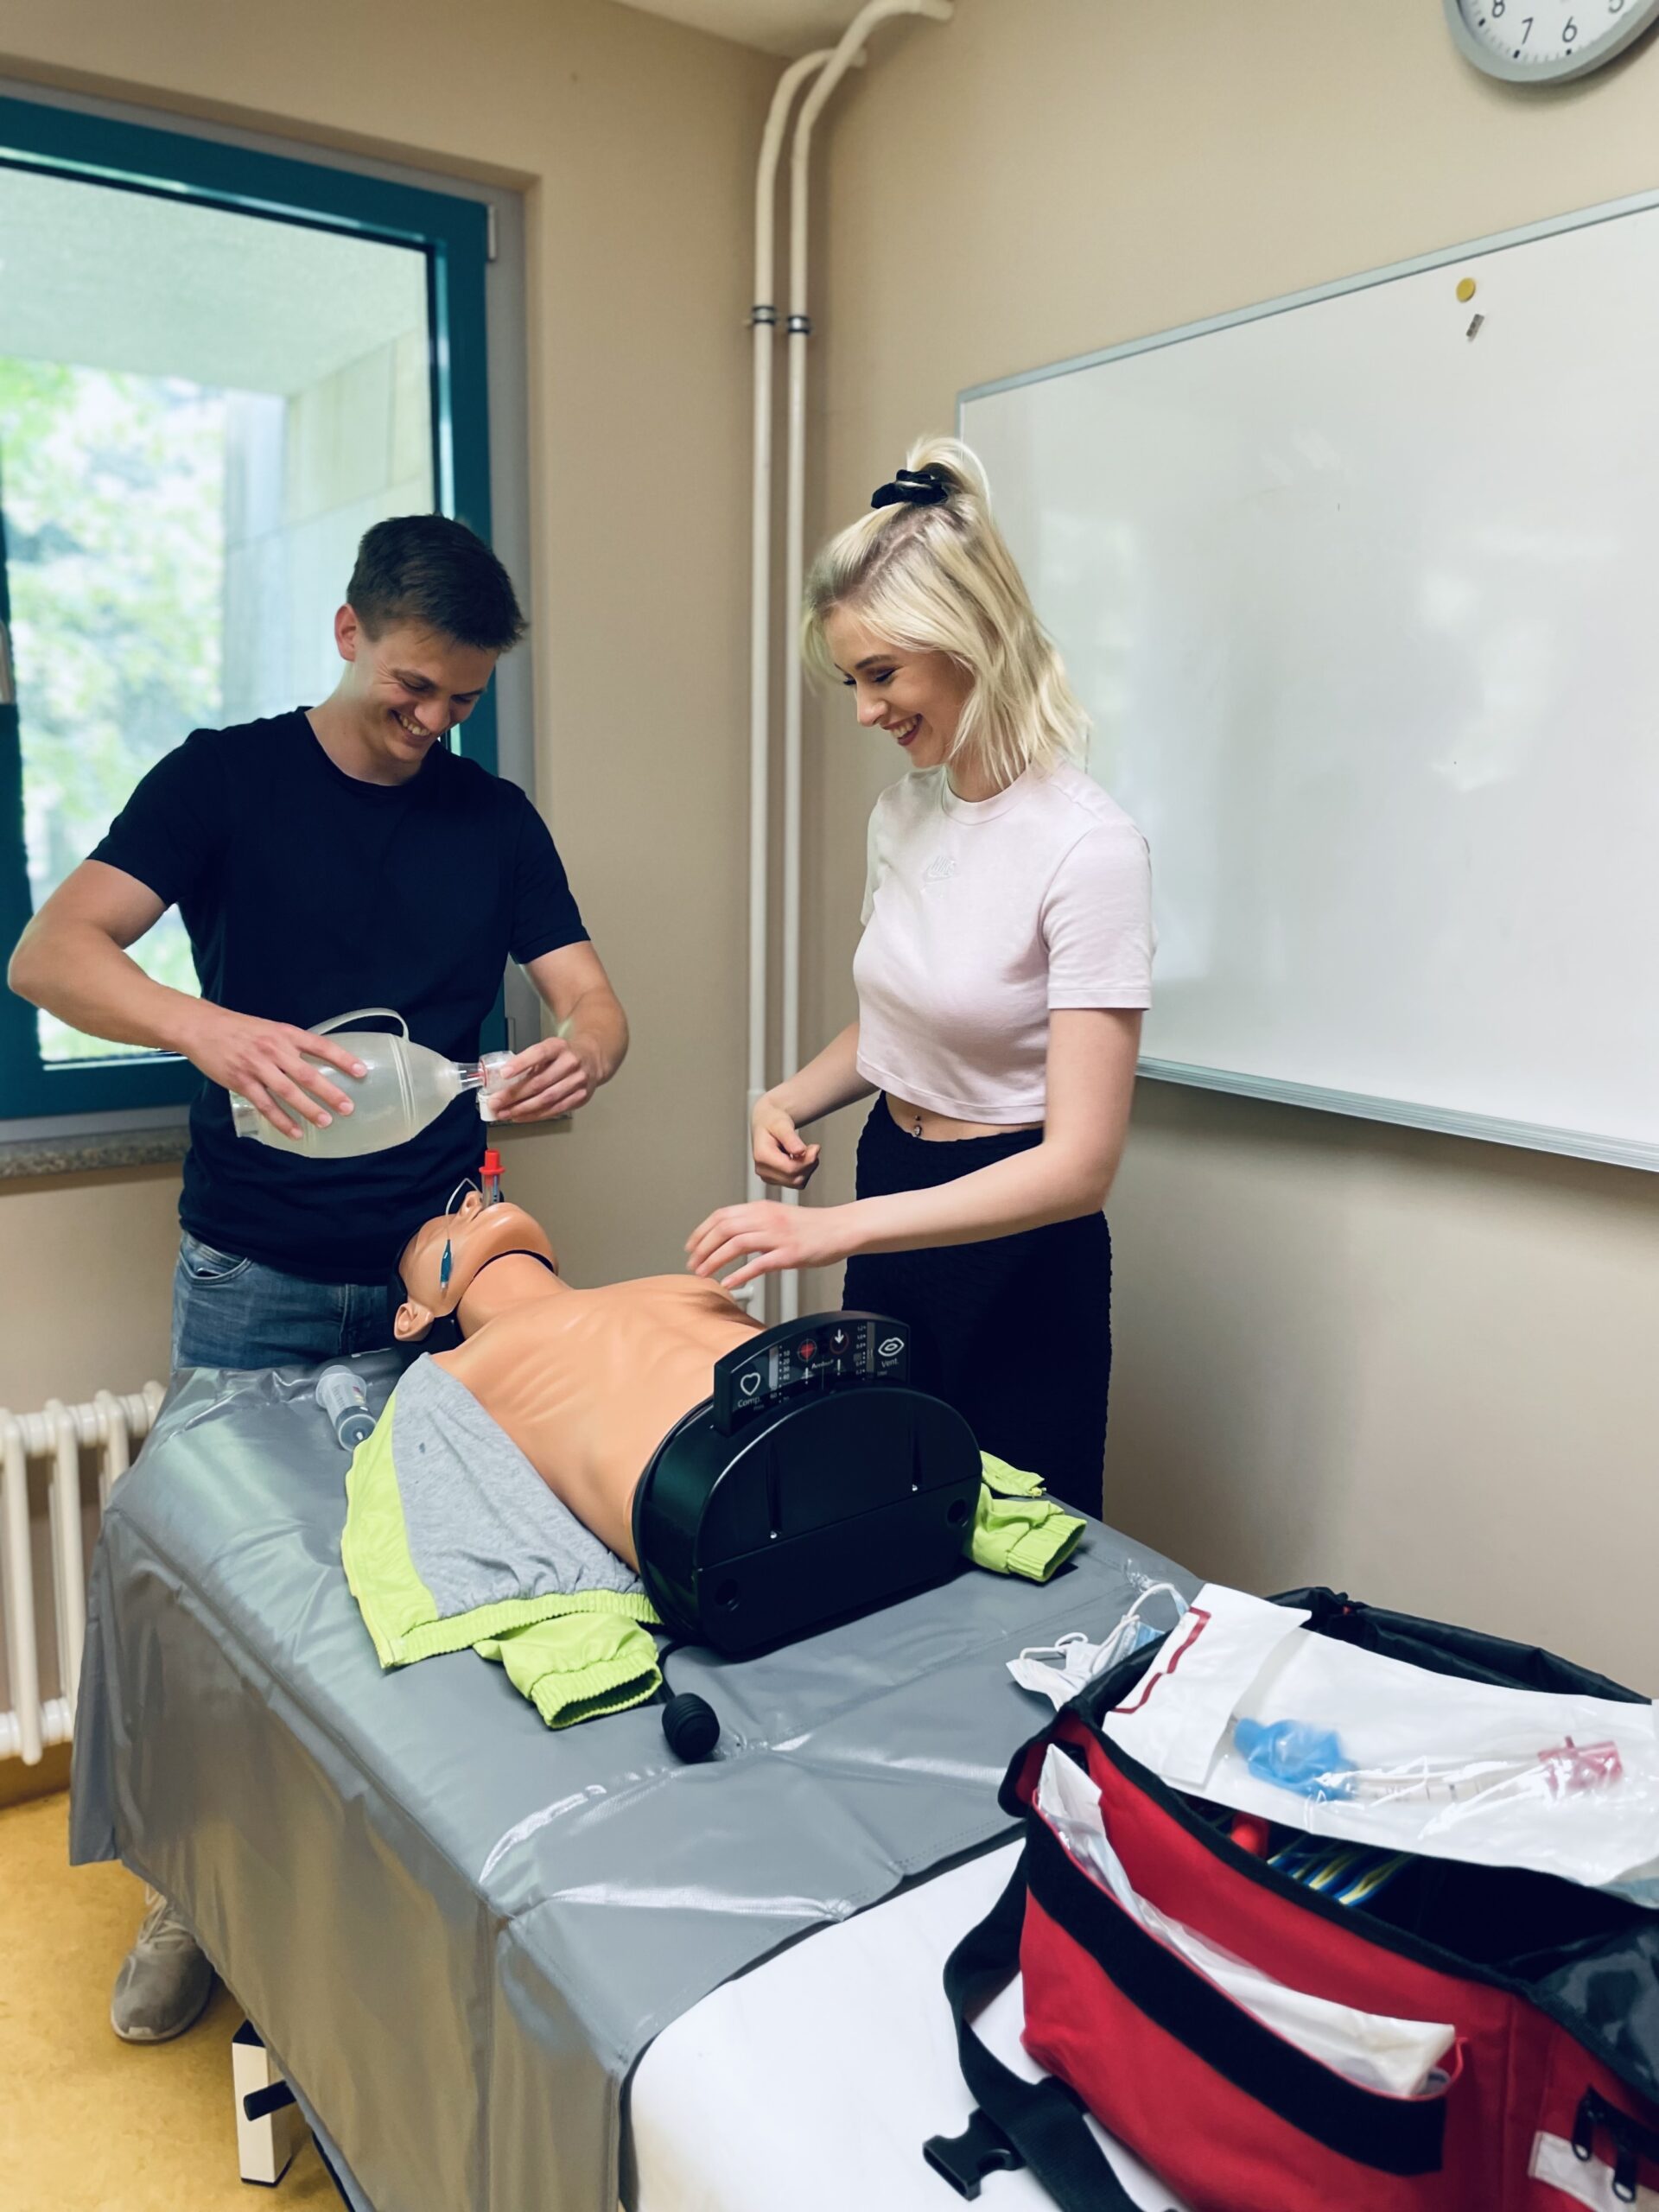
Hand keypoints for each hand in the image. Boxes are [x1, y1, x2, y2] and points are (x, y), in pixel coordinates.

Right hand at [175, 1003, 367, 1140]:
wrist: (201, 1027)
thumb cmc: (239, 1028)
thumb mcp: (270, 1029)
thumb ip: (291, 1045)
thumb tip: (316, 1062)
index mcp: (285, 1033)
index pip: (320, 1045)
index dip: (342, 1059)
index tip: (361, 1071)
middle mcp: (274, 1049)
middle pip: (307, 1073)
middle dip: (329, 1092)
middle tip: (348, 1107)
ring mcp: (257, 1067)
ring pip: (288, 1092)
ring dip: (308, 1109)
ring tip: (326, 1122)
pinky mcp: (241, 1082)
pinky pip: (265, 1105)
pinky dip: (281, 1120)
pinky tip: (294, 1132)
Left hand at [488, 1036, 598, 1121]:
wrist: (593, 1058)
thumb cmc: (563, 1055)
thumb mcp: (548, 1049)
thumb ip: (529, 1062)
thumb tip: (501, 1081)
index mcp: (559, 1047)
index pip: (538, 1054)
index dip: (520, 1064)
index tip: (504, 1073)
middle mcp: (570, 1063)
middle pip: (539, 1082)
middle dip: (514, 1095)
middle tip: (496, 1102)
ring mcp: (578, 1081)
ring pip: (547, 1099)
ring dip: (523, 1108)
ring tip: (505, 1113)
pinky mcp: (581, 1097)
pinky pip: (555, 1109)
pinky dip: (535, 1115)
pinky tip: (521, 1116)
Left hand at [685, 1200, 853, 1291]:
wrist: (841, 1228)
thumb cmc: (812, 1226)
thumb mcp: (777, 1217)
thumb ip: (755, 1223)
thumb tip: (730, 1236)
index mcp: (761, 1208)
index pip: (721, 1216)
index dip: (701, 1232)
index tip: (691, 1246)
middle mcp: (767, 1218)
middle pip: (724, 1229)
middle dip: (702, 1248)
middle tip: (692, 1264)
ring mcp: (778, 1236)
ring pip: (736, 1244)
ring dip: (714, 1260)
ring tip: (704, 1273)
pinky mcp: (789, 1254)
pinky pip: (759, 1264)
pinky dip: (740, 1274)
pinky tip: (729, 1283)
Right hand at [752, 1095, 819, 1189]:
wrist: (766, 1123)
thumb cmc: (773, 1121)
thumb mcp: (781, 1123)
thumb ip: (790, 1137)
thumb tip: (800, 1151)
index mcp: (761, 1156)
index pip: (790, 1169)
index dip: (807, 1161)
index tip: (816, 1147)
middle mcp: (762, 1170)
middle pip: (795, 1178)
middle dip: (809, 1164)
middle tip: (814, 1148)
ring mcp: (767, 1177)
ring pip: (797, 1183)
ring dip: (808, 1168)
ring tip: (807, 1151)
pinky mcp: (775, 1179)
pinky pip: (796, 1183)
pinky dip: (804, 1172)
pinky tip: (801, 1158)